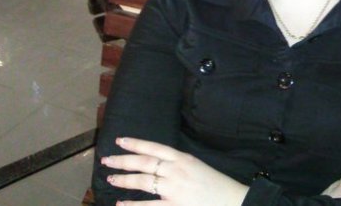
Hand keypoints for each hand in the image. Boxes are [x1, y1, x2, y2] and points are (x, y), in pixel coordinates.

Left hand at [102, 137, 248, 205]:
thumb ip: (177, 164)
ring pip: (143, 182)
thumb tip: (157, 163)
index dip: (136, 143)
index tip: (120, 141)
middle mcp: (176, 171)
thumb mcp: (196, 167)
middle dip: (123, 160)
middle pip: (144, 163)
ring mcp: (174, 189)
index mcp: (183, 158)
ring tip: (111, 178)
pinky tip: (120, 205)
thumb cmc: (215, 184)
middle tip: (107, 159)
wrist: (232, 200)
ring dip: (124, 179)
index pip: (154, 148)